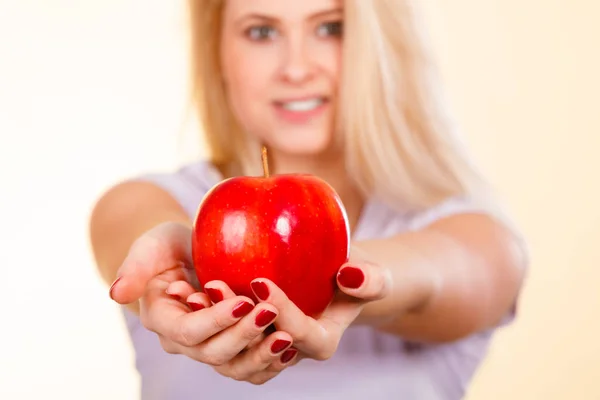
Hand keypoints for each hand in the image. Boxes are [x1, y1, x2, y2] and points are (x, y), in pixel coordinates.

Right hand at [108, 222, 293, 372]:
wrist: (189, 254)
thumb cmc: (169, 246)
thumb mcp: (152, 246)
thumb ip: (135, 267)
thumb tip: (116, 294)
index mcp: (163, 319)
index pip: (188, 331)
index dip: (215, 320)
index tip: (242, 301)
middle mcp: (185, 341)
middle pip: (214, 353)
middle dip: (243, 335)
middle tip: (271, 313)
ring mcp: (209, 345)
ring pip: (234, 366)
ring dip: (261, 355)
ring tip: (287, 336)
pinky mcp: (231, 344)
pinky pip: (249, 364)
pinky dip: (269, 360)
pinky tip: (291, 345)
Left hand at [202, 249, 391, 383]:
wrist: (334, 281)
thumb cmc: (354, 276)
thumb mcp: (374, 274)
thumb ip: (370, 279)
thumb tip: (348, 274)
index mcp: (320, 342)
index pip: (298, 332)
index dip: (280, 310)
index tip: (259, 281)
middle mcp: (290, 352)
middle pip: (260, 348)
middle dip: (237, 321)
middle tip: (217, 286)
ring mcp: (266, 348)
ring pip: (235, 355)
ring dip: (215, 325)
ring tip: (198, 294)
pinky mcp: (247, 338)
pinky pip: (223, 343)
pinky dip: (208, 324)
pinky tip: (192, 294)